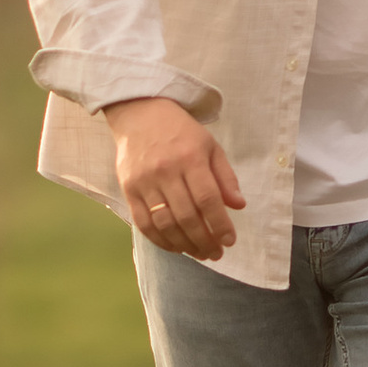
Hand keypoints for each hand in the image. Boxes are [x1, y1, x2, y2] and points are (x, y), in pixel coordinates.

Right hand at [105, 96, 244, 261]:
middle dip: (204, 240)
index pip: (207, 199)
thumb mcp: (209, 145)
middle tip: (215, 253)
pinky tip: (175, 247)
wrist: (139, 113)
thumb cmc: (180, 131)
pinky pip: (143, 223)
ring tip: (199, 253)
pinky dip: (160, 241)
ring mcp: (144, 182)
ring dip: (184, 245)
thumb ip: (225, 176)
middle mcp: (166, 171)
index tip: (229, 241)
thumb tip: (238, 206)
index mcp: (190, 157)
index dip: (219, 224)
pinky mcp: (128, 189)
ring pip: (165, 224)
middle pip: (187, 216)